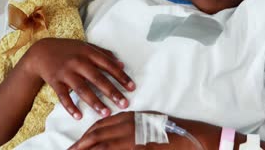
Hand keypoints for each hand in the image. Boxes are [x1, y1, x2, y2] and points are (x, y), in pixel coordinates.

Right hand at [20, 38, 135, 119]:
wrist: (41, 52)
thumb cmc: (68, 50)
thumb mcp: (86, 47)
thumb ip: (104, 54)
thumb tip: (122, 64)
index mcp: (88, 53)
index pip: (108, 66)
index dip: (121, 77)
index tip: (132, 88)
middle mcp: (78, 62)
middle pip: (98, 79)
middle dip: (112, 92)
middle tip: (124, 104)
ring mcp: (66, 72)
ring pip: (82, 89)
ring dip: (95, 102)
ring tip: (106, 113)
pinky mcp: (55, 82)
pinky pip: (63, 96)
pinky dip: (70, 107)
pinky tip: (79, 116)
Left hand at [68, 112, 225, 149]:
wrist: (186, 136)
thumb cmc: (169, 130)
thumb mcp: (147, 122)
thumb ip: (130, 127)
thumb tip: (116, 136)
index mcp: (129, 117)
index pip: (101, 124)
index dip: (87, 134)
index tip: (78, 142)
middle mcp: (126, 124)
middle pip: (97, 133)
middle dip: (80, 143)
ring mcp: (130, 137)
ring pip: (100, 143)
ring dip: (85, 149)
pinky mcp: (134, 147)